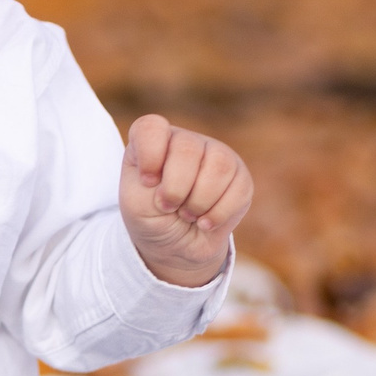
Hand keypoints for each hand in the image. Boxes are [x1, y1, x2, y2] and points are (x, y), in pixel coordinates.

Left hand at [120, 114, 251, 288]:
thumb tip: (188, 171)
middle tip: (168, 207)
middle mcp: (186, 141)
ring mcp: (216, 155)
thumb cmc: (151, 219)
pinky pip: (239, 188)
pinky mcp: (239, 176)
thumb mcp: (135, 204)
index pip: (151, 128)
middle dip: (176, 189)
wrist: (175, 247)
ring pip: (219, 165)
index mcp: (153, 141)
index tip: (147, 183)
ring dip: (199, 202)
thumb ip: (149, 182)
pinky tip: (205, 222)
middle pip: (187, 148)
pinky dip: (218, 214)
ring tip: (187, 215)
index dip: (150, 156)